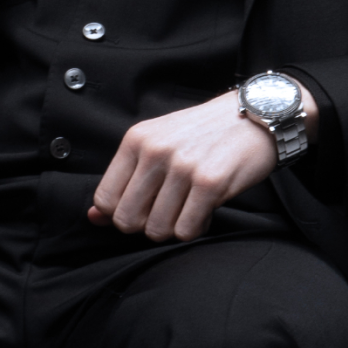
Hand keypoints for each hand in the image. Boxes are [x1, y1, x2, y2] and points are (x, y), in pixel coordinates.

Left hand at [87, 87, 305, 241]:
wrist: (254, 116)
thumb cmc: (203, 133)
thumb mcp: (158, 144)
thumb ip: (125, 180)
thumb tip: (93, 218)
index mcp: (137, 139)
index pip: (105, 199)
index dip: (120, 215)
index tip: (141, 209)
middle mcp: (156, 151)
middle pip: (128, 219)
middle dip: (146, 225)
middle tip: (166, 212)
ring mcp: (183, 167)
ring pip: (157, 229)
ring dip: (173, 228)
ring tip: (187, 207)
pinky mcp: (210, 183)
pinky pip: (186, 230)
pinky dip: (195, 228)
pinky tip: (203, 210)